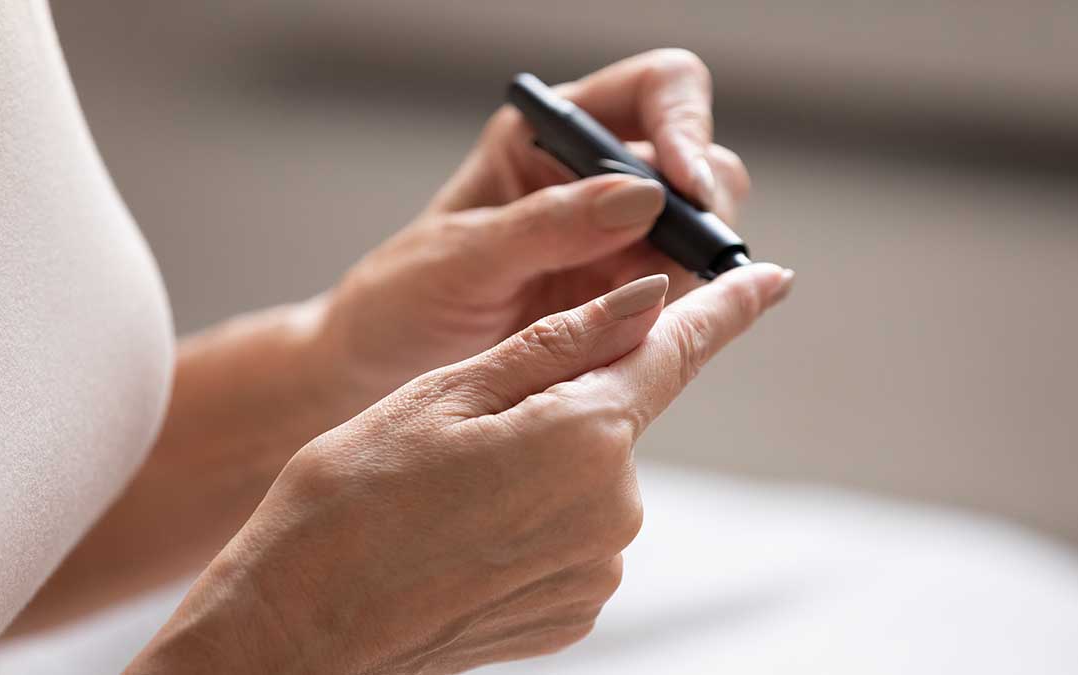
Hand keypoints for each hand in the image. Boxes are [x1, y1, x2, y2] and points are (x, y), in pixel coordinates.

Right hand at [128, 264, 791, 673]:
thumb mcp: (451, 391)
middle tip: (470, 429)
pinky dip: (538, 517)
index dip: (728, 308)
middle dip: (566, 401)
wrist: (305, 621)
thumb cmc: (356, 492)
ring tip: (457, 492)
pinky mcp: (581, 607)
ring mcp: (601, 565)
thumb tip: (649, 298)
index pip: (677, 352)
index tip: (771, 277)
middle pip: (618, 416)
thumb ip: (565, 343)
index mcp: (586, 435)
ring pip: (593, 475)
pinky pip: (579, 533)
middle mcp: (616, 507)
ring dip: (544, 463)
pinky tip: (473, 533)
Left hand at [313, 49, 752, 409]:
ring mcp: (616, 242)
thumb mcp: (461, 259)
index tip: (686, 186)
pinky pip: (684, 296)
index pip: (656, 91)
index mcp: (549, 137)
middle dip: (702, 208)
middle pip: (699, 162)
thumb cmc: (399, 300)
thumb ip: (547, 225)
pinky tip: (649, 335)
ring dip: (694, 269)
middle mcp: (594, 180)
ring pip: (702, 234)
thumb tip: (644, 197)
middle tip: (677, 264)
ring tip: (644, 311)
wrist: (377, 369)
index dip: (686, 125)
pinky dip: (684, 313)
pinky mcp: (624, 300)